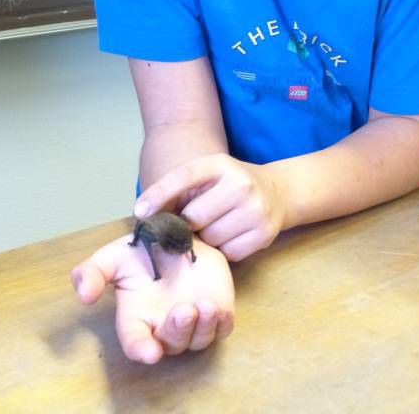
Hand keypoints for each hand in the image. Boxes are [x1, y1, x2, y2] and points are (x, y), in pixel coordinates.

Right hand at [71, 234, 233, 363]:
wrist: (175, 233)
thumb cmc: (141, 251)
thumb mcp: (111, 256)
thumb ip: (92, 273)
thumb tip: (84, 295)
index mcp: (137, 318)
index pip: (136, 343)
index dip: (142, 350)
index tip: (150, 352)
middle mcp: (164, 326)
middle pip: (171, 343)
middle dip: (177, 332)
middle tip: (182, 311)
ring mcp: (193, 321)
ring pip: (199, 339)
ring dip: (202, 327)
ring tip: (205, 306)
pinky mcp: (217, 311)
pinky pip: (222, 328)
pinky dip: (221, 322)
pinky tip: (219, 307)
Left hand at [135, 154, 286, 260]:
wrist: (277, 192)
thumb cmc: (231, 186)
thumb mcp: (209, 176)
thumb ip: (181, 190)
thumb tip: (146, 214)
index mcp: (220, 164)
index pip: (184, 176)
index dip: (159, 193)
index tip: (140, 211)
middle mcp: (240, 184)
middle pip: (194, 217)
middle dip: (187, 225)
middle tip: (191, 223)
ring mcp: (255, 209)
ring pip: (210, 239)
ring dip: (205, 239)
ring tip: (214, 227)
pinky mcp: (264, 234)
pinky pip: (228, 253)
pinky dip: (223, 250)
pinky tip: (229, 236)